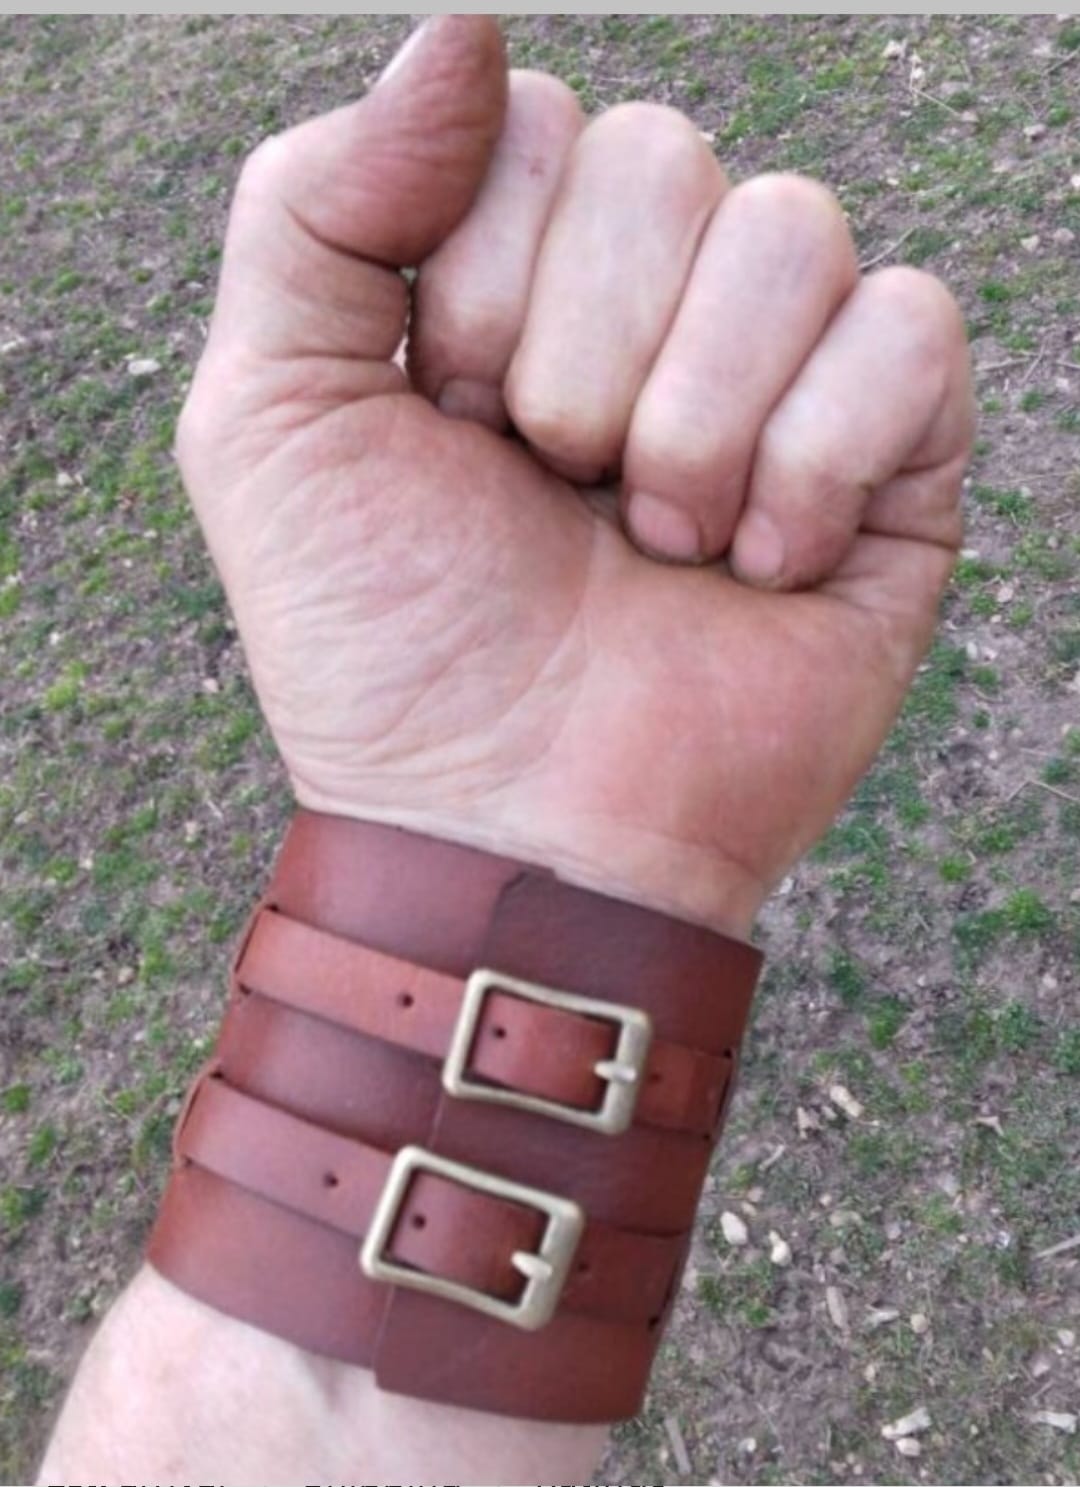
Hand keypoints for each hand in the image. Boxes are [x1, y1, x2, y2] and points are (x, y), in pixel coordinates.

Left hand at [176, 17, 972, 936]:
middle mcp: (655, 311)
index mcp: (517, 281)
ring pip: (792, 233)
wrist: (518, 834)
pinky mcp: (893, 464)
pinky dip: (817, 458)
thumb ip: (318, 202)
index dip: (483, 279)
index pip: (541, 129)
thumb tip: (470, 32)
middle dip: (581, 358)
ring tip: (655, 543)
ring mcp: (780, 381)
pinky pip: (911, 332)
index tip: (453, 424)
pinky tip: (760, 561)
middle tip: (557, 492)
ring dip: (693, 418)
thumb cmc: (390, 649)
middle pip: (670, 159)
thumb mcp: (272, 419)